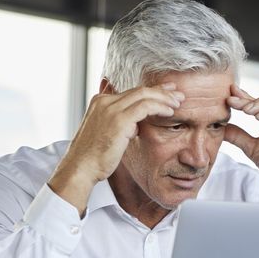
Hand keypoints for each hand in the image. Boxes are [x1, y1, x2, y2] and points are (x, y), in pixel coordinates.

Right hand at [48, 83, 184, 214]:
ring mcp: (110, 108)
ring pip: (144, 95)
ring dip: (164, 98)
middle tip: (177, 93)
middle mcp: (104, 101)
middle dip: (161, 90)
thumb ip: (120, 125)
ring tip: (178, 103)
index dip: (150, 91)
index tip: (166, 92)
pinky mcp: (119, 119)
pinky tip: (170, 112)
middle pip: (139, 90)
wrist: (81, 167)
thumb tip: (135, 125)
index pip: (130, 92)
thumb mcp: (105, 135)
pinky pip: (145, 106)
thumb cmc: (93, 157)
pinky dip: (160, 107)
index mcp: (100, 102)